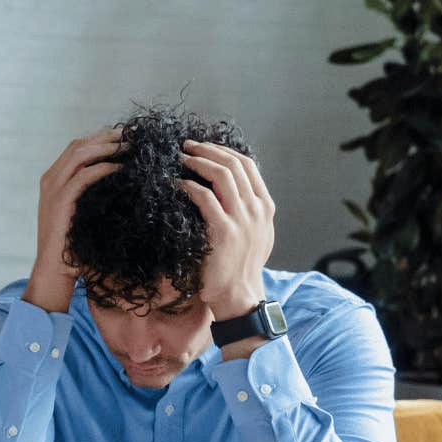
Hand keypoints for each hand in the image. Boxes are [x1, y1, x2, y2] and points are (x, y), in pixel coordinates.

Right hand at [24, 129, 124, 312]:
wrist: (55, 270)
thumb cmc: (74, 246)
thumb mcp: (82, 213)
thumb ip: (92, 194)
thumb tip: (121, 180)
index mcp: (52, 179)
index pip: (78, 147)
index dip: (102, 138)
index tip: (127, 137)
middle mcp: (50, 179)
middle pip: (79, 144)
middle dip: (108, 137)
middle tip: (134, 136)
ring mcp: (53, 189)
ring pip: (80, 153)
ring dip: (107, 147)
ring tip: (131, 147)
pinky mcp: (60, 201)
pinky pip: (84, 175)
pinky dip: (104, 167)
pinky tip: (123, 168)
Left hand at [178, 140, 275, 322]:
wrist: (239, 295)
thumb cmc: (240, 266)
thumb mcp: (256, 234)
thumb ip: (248, 210)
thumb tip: (231, 189)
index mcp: (265, 206)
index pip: (248, 165)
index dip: (223, 150)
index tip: (203, 146)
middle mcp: (257, 209)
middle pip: (234, 164)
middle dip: (207, 150)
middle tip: (186, 146)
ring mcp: (242, 219)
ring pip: (221, 175)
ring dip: (198, 162)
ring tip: (179, 159)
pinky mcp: (223, 231)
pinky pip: (205, 197)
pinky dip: (189, 186)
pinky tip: (176, 184)